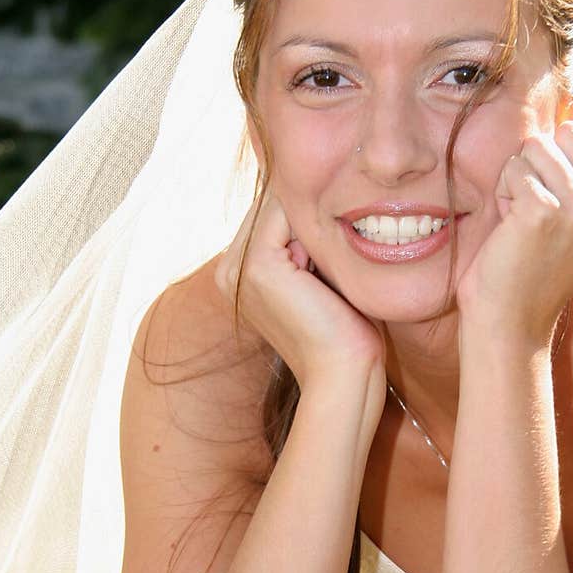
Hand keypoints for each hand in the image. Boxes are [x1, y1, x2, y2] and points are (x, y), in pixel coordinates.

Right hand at [215, 189, 386, 398]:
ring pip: (280, 205)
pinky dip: (316, 230)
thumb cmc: (344, 332)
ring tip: (326, 275)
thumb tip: (318, 198)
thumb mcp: (320, 276)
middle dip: (308, 217)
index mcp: (238, 273)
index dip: (307, 218)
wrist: (342, 373)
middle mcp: (228, 269)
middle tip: (331, 267)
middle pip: (272, 206)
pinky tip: (324, 272)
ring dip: (313, 225)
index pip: (271, 214)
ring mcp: (236, 267)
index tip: (334, 253)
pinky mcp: (256, 266)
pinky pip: (288, 213)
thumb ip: (306, 241)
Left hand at [455, 119, 572, 348]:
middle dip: (543, 167)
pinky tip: (513, 229)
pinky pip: (515, 168)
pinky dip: (504, 194)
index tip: (564, 210)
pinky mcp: (546, 211)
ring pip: (537, 148)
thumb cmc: (543, 260)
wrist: (515, 317)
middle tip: (542, 215)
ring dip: (521, 181)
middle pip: (567, 134)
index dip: (564, 164)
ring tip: (527, 223)